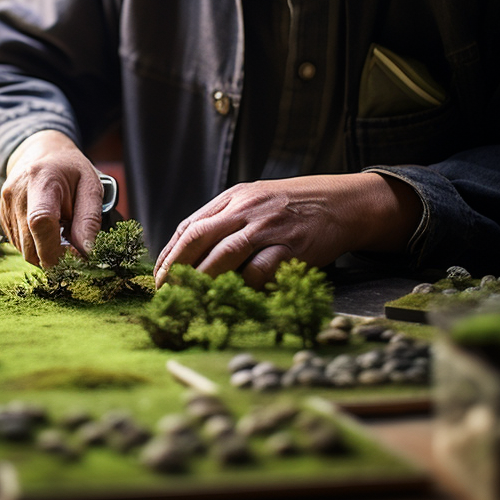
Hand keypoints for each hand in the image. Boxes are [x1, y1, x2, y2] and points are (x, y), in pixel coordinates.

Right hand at [0, 130, 104, 267]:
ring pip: (24, 250)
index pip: (40, 222)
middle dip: (55, 256)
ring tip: (60, 230)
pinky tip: (47, 229)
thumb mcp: (90, 186)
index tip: (76, 256)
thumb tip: (85, 253)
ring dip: (45, 251)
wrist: (42, 152)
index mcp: (41, 179)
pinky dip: (36, 245)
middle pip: (30, 245)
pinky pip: (18, 245)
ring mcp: (5, 205)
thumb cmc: (71, 170)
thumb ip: (89, 219)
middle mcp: (16, 193)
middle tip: (73, 245)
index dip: (57, 249)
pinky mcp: (2, 215)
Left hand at [153, 172, 420, 289]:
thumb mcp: (254, 200)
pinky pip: (259, 272)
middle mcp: (245, 210)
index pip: (189, 227)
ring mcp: (267, 228)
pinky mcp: (290, 248)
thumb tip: (189, 252)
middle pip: (198, 238)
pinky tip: (238, 299)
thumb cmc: (292, 206)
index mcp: (232, 198)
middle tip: (165, 295)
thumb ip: (224, 220)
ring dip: (202, 281)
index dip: (169, 255)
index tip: (159, 278)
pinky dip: (245, 287)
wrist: (340, 202)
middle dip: (176, 269)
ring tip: (190, 301)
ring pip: (223, 256)